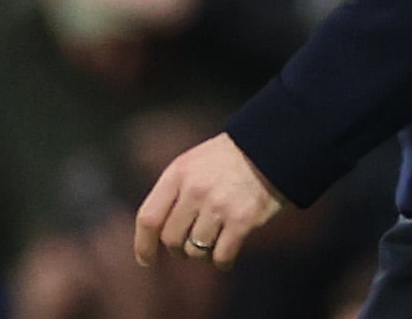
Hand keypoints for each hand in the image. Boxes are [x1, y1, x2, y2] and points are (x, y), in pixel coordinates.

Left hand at [135, 133, 284, 269]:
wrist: (268, 150)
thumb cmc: (226, 160)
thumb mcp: (192, 163)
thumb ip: (174, 191)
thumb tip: (158, 229)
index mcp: (178, 173)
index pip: (149, 217)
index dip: (143, 243)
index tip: (145, 259)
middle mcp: (194, 190)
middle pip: (171, 239)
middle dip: (177, 249)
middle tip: (188, 247)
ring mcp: (217, 206)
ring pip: (195, 251)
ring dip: (201, 254)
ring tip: (211, 244)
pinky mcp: (241, 221)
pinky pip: (221, 257)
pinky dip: (222, 263)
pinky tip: (225, 258)